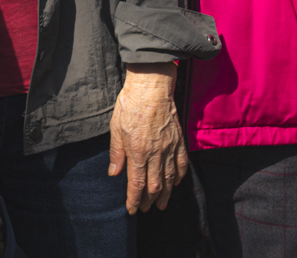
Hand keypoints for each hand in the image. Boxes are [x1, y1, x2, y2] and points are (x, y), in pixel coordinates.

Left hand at [108, 62, 186, 212]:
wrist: (152, 87)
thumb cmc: (130, 104)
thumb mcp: (115, 128)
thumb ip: (116, 153)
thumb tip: (114, 173)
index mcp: (138, 151)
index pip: (137, 183)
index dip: (134, 199)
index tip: (131, 209)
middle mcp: (155, 153)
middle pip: (154, 185)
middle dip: (149, 200)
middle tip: (145, 209)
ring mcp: (169, 147)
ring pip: (169, 178)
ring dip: (165, 194)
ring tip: (161, 205)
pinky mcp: (178, 141)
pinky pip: (182, 164)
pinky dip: (179, 177)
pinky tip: (175, 184)